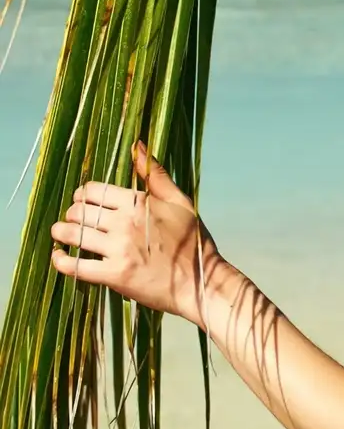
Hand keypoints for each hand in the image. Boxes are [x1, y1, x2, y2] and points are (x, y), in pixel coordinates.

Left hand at [50, 142, 227, 327]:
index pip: (95, 190)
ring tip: (61, 233)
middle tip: (73, 218)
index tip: (84, 200)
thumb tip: (137, 145)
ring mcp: (118, 250)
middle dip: (71, 213)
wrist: (200, 283)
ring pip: (73, 235)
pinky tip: (59, 257)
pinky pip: (75, 266)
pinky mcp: (113, 275)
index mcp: (140, 203)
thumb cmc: (192, 241)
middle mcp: (125, 224)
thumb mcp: (181, 202)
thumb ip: (156, 175)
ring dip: (61, 232)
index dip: (84, 193)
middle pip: (79, 211)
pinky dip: (61, 261)